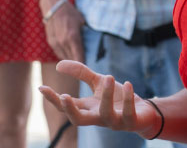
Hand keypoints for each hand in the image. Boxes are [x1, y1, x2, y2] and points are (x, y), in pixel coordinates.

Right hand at [38, 60, 159, 137]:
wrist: (145, 112)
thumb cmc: (118, 98)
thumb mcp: (98, 82)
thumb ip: (81, 73)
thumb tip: (58, 64)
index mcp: (88, 109)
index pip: (66, 106)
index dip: (53, 99)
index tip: (41, 87)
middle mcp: (98, 118)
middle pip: (78, 120)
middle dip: (70, 110)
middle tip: (64, 96)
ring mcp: (114, 122)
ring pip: (106, 114)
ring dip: (106, 96)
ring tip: (108, 76)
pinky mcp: (131, 122)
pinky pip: (128, 113)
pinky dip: (129, 98)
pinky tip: (128, 83)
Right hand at [44, 0, 84, 61]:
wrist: (54, 6)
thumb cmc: (71, 13)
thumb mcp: (82, 22)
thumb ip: (86, 35)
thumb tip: (93, 46)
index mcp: (73, 37)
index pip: (79, 58)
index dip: (85, 64)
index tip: (90, 66)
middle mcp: (63, 42)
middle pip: (72, 60)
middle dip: (79, 63)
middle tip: (87, 63)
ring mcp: (55, 43)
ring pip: (65, 58)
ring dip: (71, 60)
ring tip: (79, 59)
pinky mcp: (51, 43)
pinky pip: (59, 53)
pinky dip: (65, 55)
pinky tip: (70, 53)